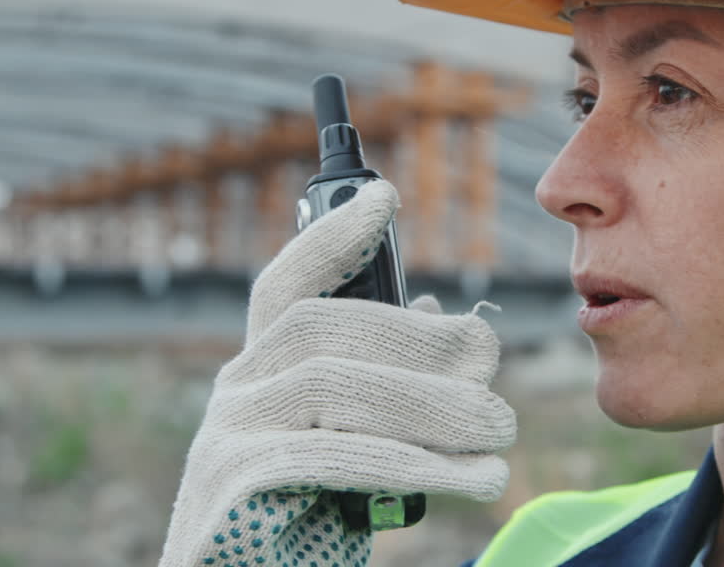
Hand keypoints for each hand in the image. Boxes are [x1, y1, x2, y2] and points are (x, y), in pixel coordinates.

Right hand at [159, 180, 514, 566]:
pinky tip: (473, 478)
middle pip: (327, 329)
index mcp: (258, 373)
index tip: (384, 196)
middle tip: (491, 363)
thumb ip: (380, 388)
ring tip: (500, 431)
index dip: (332, 238)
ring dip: (432, 405)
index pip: (286, 287)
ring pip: (336, 387)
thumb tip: (438, 319)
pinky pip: (335, 455)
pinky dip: (413, 462)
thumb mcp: (349, 448)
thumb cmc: (304, 526)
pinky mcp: (231, 487)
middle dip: (419, 341)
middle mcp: (233, 392)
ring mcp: (223, 437)